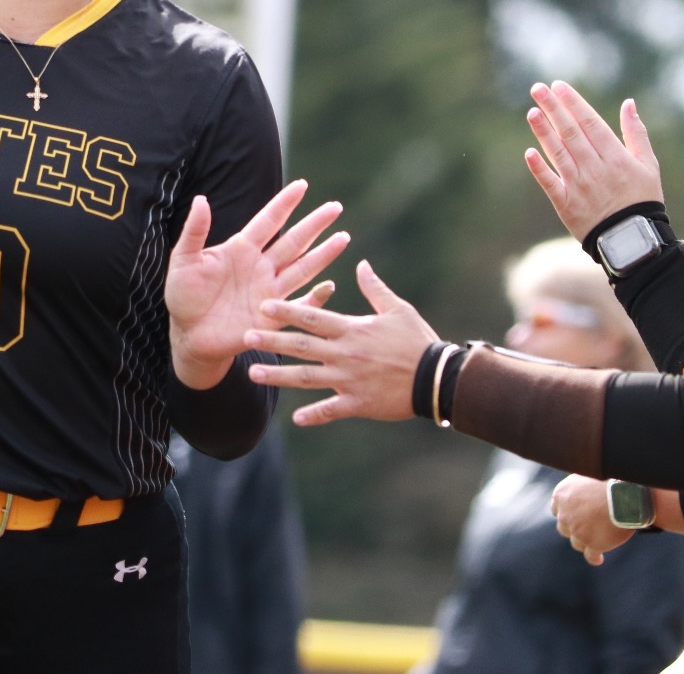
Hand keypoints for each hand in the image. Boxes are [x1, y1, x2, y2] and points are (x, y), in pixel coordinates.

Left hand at [164, 182, 348, 389]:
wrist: (188, 334)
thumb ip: (194, 231)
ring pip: (302, 268)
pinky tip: (329, 286)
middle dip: (314, 224)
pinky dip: (315, 298)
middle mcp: (261, 266)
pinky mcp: (272, 316)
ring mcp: (269, 290)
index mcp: (241, 249)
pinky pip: (298, 305)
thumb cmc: (183, 295)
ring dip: (322, 255)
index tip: (302, 185)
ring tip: (342, 238)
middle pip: (293, 241)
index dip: (284, 203)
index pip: (268, 221)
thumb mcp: (183, 260)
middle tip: (335, 207)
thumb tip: (201, 199)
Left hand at [246, 260, 438, 424]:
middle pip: (302, 346)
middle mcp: (346, 354)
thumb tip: (361, 264)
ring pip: (307, 379)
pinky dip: (314, 415)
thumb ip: (374, 288)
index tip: (263, 305)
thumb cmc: (418, 340)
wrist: (437, 378)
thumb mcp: (397, 309)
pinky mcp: (358, 403)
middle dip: (272, 341)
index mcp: (352, 330)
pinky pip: (332, 410)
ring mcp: (350, 380)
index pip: (313, 317)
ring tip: (253, 374)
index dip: (287, 311)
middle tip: (245, 337)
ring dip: (279, 377)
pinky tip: (295, 419)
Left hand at [522, 81, 663, 241]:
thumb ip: (636, 133)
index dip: (573, 103)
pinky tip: (529, 152)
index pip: (590, 123)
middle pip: (570, 133)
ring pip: (558, 153)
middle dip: (553, 109)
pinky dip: (539, 168)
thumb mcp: (648, 165)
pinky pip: (549, 183)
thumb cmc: (642, 199)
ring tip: (532, 112)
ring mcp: (578, 186)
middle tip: (538, 89)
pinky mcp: (566, 204)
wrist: (632, 241)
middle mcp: (594, 168)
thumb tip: (629, 103)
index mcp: (616, 157)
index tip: (558, 86)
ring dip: (543, 132)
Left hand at [549, 474, 632, 565]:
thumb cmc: (611, 479)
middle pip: (564, 527)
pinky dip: (594, 557)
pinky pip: (590, 555)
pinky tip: (599, 558)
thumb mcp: (588, 476)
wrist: (624, 492)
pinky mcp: (592, 544)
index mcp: (561, 494)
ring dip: (585, 541)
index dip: (567, 512)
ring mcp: (577, 531)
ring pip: (576, 542)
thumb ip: (582, 487)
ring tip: (596, 540)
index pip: (557, 508)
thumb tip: (587, 491)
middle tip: (588, 526)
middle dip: (574, 527)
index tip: (576, 513)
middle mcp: (564, 514)